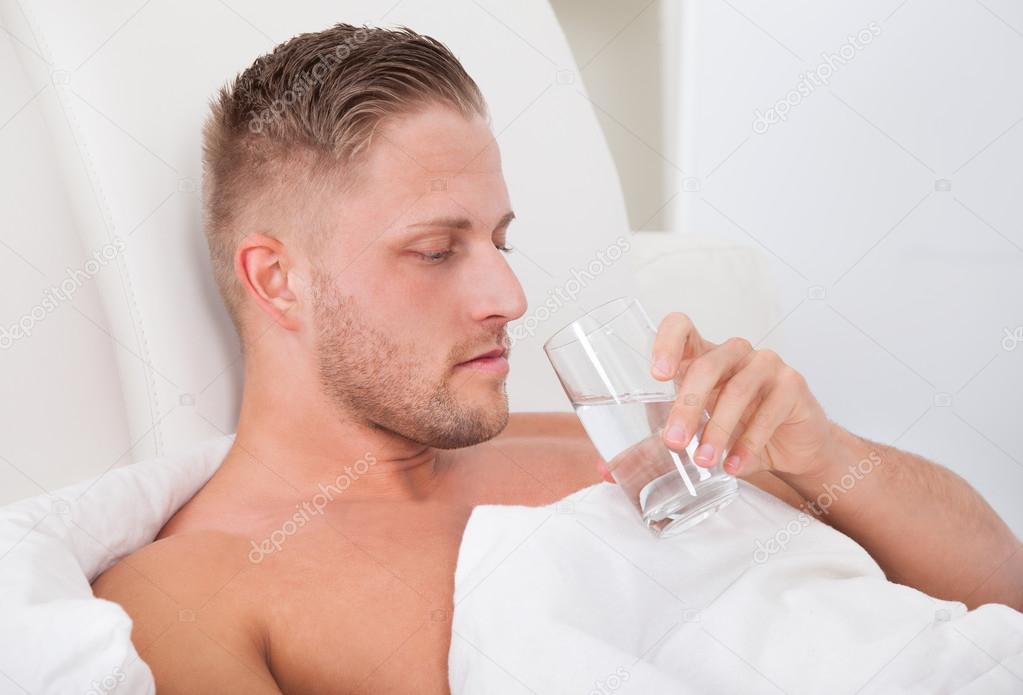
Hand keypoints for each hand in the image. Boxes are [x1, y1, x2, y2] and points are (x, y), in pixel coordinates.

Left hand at [643, 312, 833, 479]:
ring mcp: (765, 364)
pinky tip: (734, 465)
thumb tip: (605, 470)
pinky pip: (769, 411)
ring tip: (705, 462)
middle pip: (706, 366)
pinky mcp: (792, 385)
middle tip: (673, 443)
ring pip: (738, 390)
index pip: (681, 327)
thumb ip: (648, 450)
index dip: (667, 342)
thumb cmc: (732, 429)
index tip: (657, 374)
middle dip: (686, 407)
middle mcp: (733, 353)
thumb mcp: (690, 436)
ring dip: (718, 429)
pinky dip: (749, 442)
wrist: (791, 446)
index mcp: (701, 355)